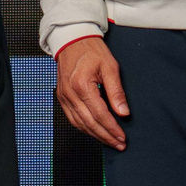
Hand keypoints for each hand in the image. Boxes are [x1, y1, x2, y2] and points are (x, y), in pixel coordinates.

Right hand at [54, 35, 128, 149]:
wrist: (72, 41)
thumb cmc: (91, 51)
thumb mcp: (110, 67)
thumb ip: (116, 91)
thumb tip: (123, 113)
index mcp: (82, 85)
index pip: (100, 114)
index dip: (112, 128)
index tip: (122, 137)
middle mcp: (70, 94)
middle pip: (89, 123)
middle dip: (106, 136)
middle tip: (119, 144)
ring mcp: (63, 97)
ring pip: (80, 124)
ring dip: (95, 135)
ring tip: (110, 141)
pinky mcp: (62, 98)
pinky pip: (72, 119)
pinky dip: (85, 128)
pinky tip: (95, 131)